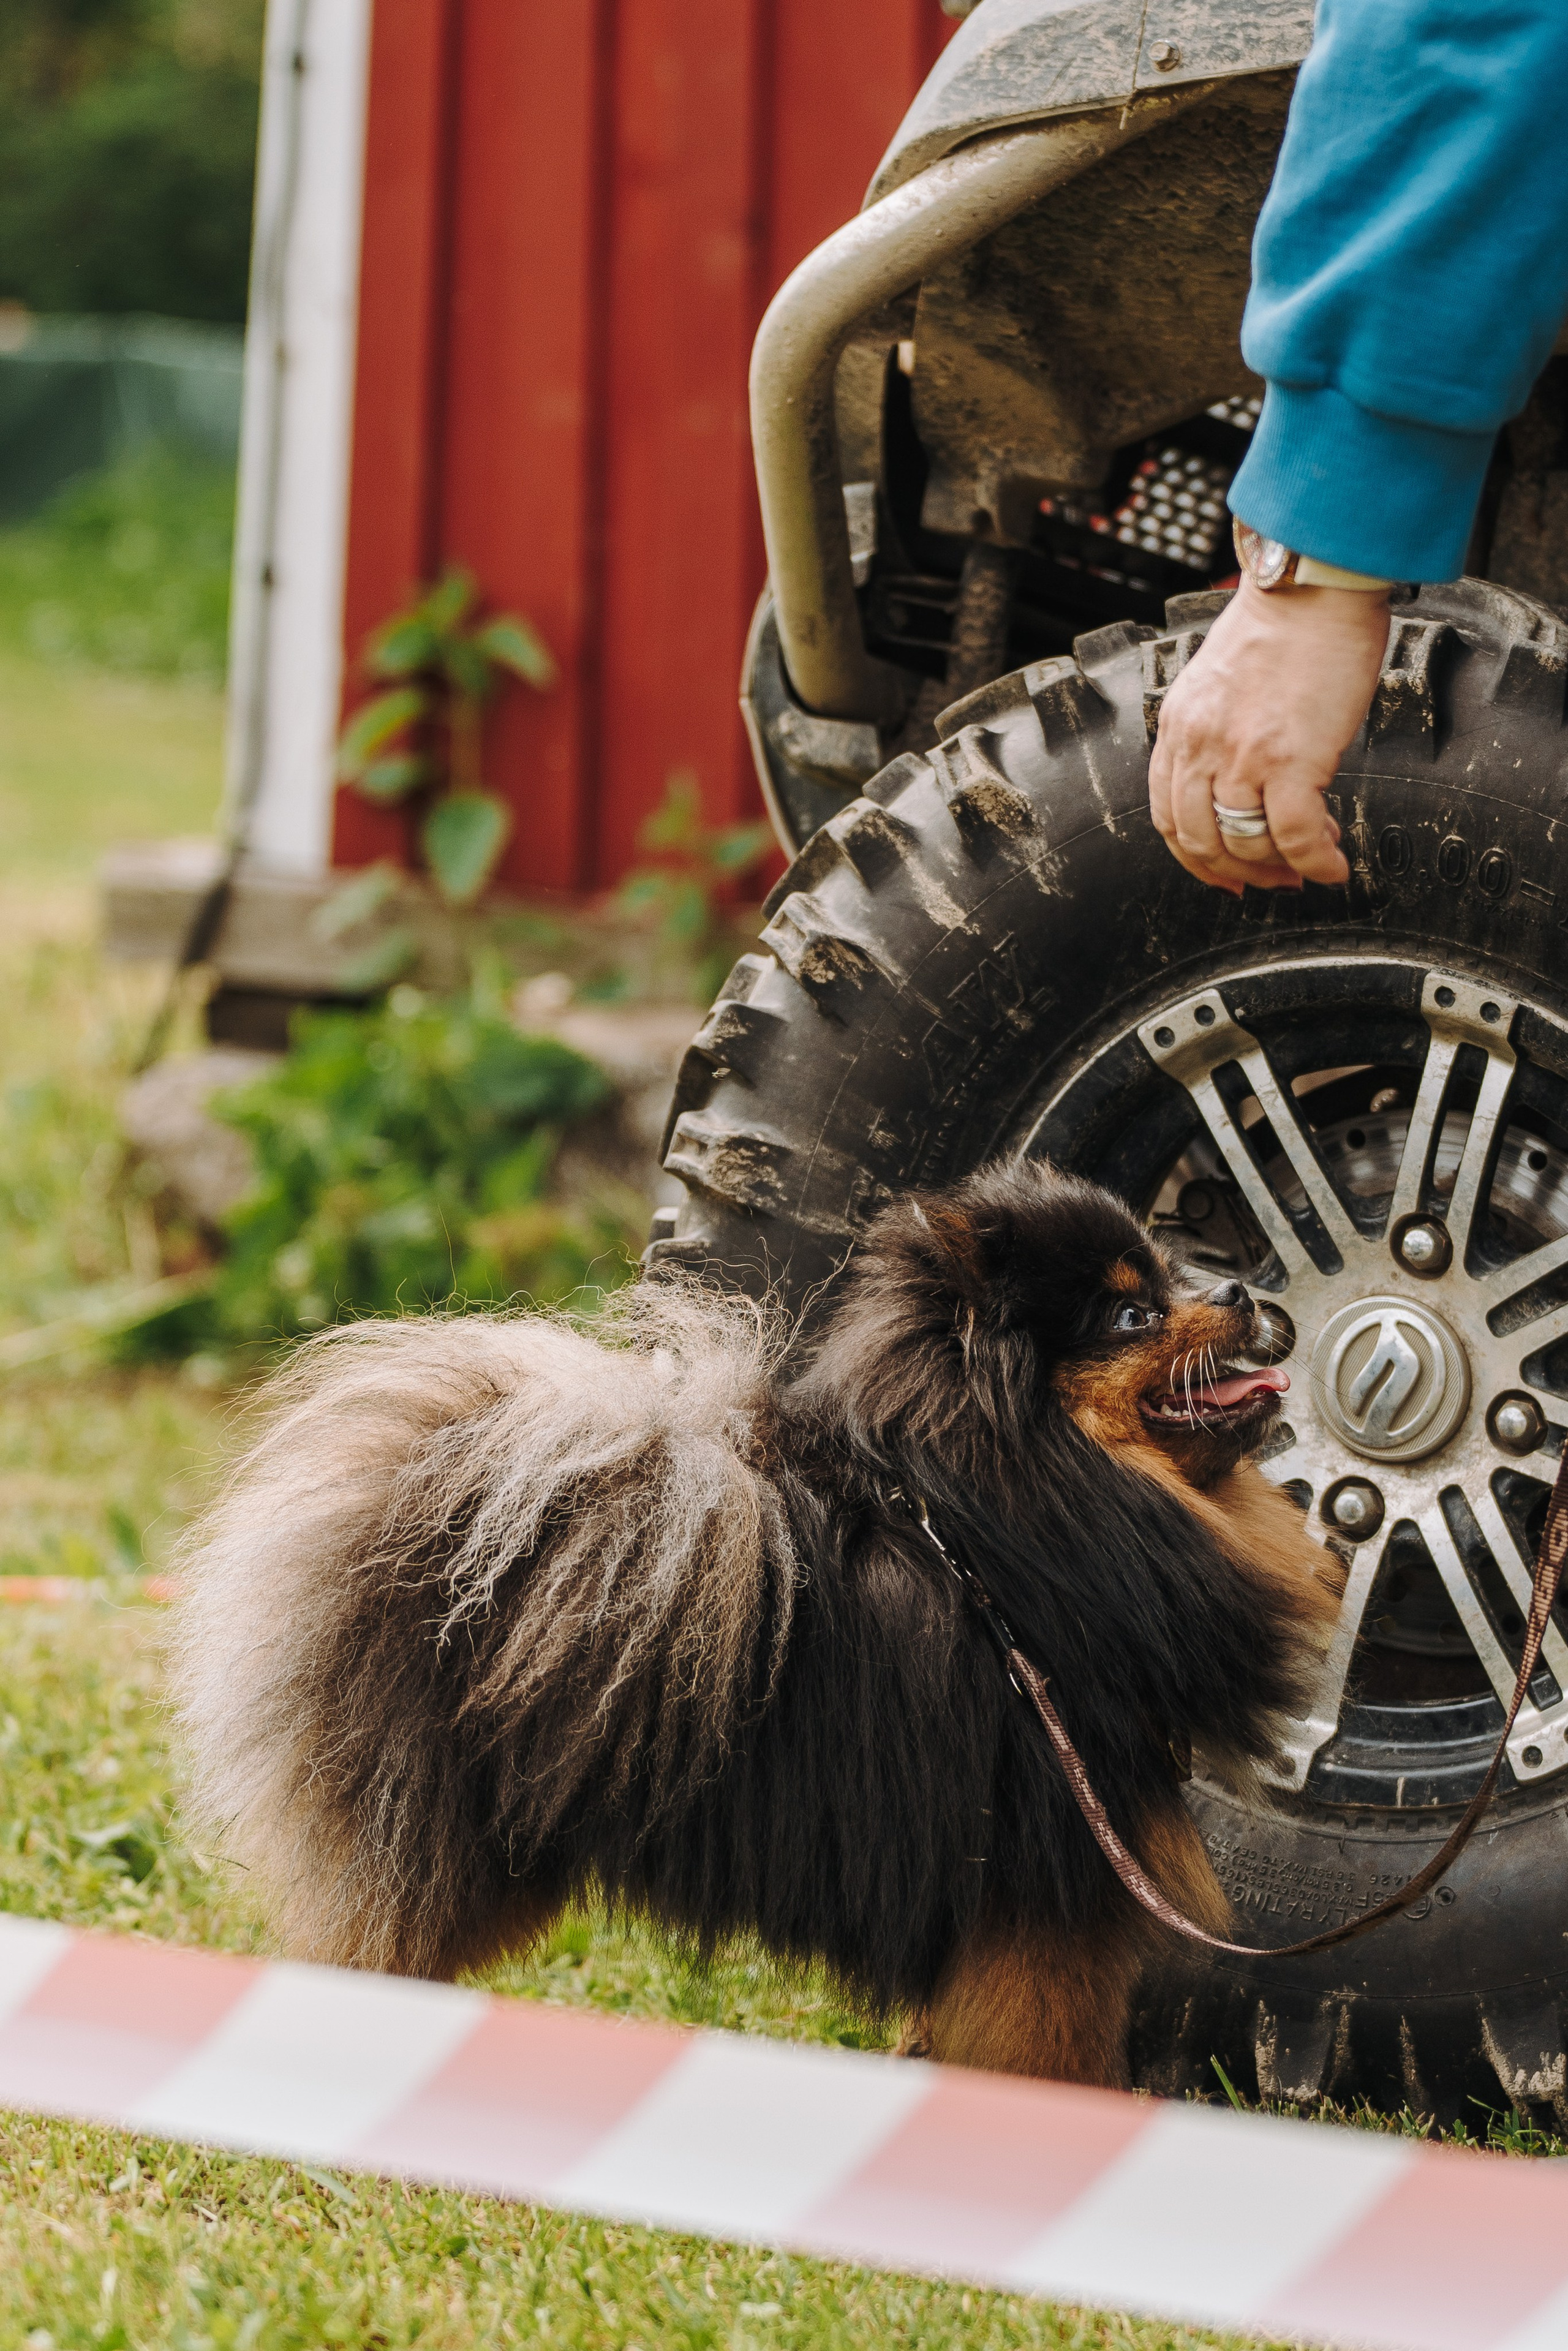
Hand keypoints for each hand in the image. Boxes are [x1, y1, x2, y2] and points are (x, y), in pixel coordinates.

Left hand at [1148, 577, 1390, 894]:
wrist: (1314, 586)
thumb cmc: (1284, 624)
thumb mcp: (1218, 683)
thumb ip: (1216, 732)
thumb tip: (1242, 781)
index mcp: (1178, 728)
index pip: (1166, 816)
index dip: (1193, 857)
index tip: (1223, 872)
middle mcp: (1199, 746)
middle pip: (1198, 841)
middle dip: (1235, 872)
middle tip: (1271, 880)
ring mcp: (1241, 756)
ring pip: (1246, 844)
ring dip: (1278, 867)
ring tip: (1308, 864)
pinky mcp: (1289, 759)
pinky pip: (1296, 836)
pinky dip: (1315, 862)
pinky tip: (1334, 865)